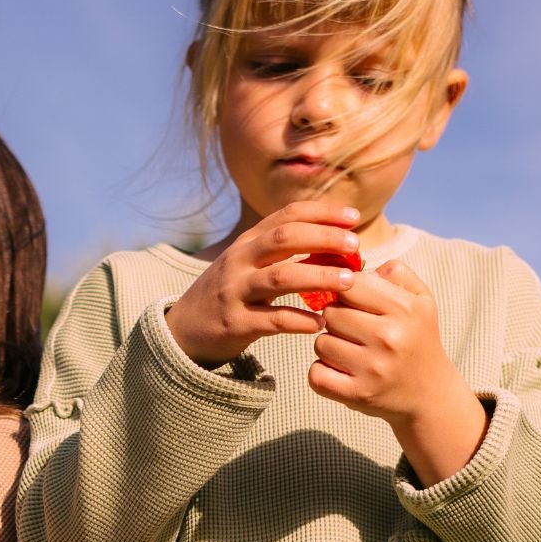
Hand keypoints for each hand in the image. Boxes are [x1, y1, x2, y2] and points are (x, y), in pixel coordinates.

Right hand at [164, 203, 361, 364]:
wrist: (184, 329)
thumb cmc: (230, 294)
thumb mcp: (248, 263)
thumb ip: (282, 250)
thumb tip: (333, 239)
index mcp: (248, 242)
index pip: (288, 215)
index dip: (323, 212)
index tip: (353, 217)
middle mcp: (240, 260)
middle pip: (285, 238)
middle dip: (324, 238)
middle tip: (356, 245)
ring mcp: (235, 291)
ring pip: (281, 277)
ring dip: (319, 277)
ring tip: (348, 283)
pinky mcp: (235, 322)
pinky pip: (273, 320)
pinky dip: (300, 320)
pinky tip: (320, 323)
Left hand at [310, 259, 489, 483]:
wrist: (431, 394)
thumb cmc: (418, 338)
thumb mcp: (421, 299)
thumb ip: (395, 272)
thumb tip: (355, 267)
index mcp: (405, 309)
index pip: (349, 285)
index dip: (344, 291)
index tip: (352, 302)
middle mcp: (390, 338)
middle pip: (330, 313)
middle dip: (335, 319)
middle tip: (352, 330)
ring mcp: (374, 369)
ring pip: (320, 343)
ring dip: (329, 346)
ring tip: (350, 351)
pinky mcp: (359, 395)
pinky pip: (316, 375)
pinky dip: (321, 373)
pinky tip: (340, 371)